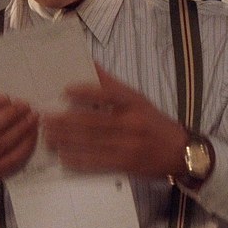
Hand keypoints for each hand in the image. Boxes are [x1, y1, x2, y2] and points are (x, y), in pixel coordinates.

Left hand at [42, 63, 187, 178]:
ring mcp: (129, 146)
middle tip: (45, 119)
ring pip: (92, 142)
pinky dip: (79, 160)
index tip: (65, 90)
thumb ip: (113, 85)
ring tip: (48, 137)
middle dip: (66, 121)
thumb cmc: (155, 122)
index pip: (108, 94)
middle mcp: (132, 123)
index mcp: (134, 103)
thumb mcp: (138, 100)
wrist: (183, 153)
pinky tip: (64, 157)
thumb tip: (90, 63)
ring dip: (67, 140)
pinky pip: (98, 162)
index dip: (86, 92)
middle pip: (94, 121)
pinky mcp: (126, 165)